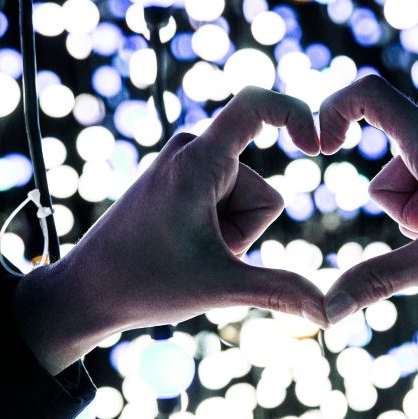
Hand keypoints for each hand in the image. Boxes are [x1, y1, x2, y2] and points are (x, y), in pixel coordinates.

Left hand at [14, 86, 326, 372]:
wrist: (87, 291)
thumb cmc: (144, 283)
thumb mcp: (220, 286)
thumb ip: (278, 291)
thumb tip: (330, 313)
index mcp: (197, 160)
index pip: (255, 105)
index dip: (295, 114)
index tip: (317, 145)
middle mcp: (191, 150)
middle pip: (262, 189)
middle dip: (246, 229)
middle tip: (201, 252)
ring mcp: (185, 166)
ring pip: (247, 201)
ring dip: (232, 234)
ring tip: (189, 251)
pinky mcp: (182, 181)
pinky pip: (227, 203)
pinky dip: (220, 230)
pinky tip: (186, 247)